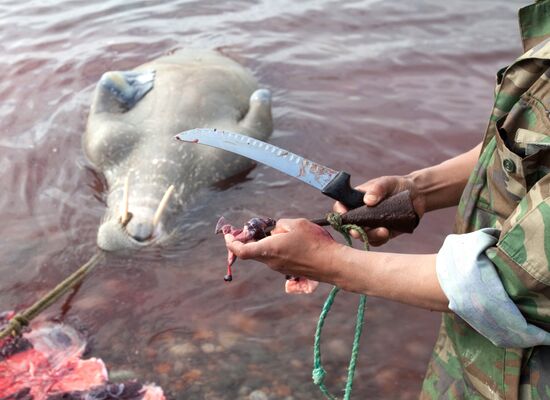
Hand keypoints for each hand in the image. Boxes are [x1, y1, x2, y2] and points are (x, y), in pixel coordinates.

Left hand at [225, 218, 344, 283]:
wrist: (332, 264)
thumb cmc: (315, 242)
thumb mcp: (296, 224)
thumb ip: (281, 224)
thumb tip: (276, 230)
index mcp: (269, 249)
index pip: (242, 251)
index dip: (231, 244)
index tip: (228, 236)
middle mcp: (271, 262)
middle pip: (252, 252)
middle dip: (248, 240)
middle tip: (251, 229)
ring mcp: (280, 268)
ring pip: (265, 254)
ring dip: (265, 243)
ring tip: (281, 231)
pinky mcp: (288, 271)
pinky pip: (275, 258)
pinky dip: (275, 248)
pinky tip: (290, 240)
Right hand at [334, 175, 425, 245]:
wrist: (416, 194)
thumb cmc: (396, 185)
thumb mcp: (387, 182)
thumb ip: (377, 189)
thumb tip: (367, 200)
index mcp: (355, 200)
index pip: (341, 207)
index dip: (339, 213)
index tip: (345, 215)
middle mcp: (360, 214)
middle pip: (349, 226)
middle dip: (353, 230)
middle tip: (358, 232)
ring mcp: (371, 225)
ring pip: (363, 236)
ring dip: (370, 236)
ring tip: (383, 231)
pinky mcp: (382, 233)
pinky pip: (376, 241)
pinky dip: (380, 239)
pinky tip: (387, 233)